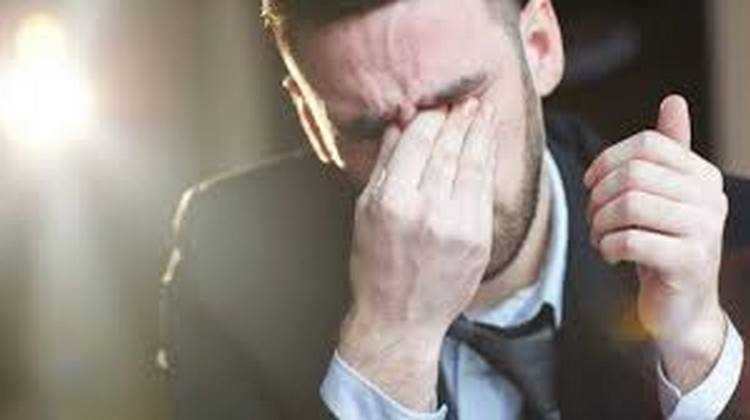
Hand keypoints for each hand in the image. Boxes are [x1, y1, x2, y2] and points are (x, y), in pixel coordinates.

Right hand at [339, 98, 497, 410]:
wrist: (400, 318)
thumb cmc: (375, 265)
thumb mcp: (365, 213)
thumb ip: (385, 165)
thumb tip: (400, 124)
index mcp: (391, 202)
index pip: (417, 144)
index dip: (430, 119)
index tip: (436, 106)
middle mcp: (425, 211)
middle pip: (447, 151)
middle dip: (459, 120)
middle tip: (467, 100)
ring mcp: (457, 226)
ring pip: (472, 166)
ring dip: (480, 134)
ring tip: (484, 111)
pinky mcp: (478, 239)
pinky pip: (485, 191)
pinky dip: (488, 163)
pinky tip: (489, 145)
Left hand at [584, 95, 727, 389]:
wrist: (682, 309)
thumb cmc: (664, 245)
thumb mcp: (666, 196)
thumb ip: (670, 152)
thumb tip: (673, 99)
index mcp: (702, 175)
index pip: (646, 144)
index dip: (607, 161)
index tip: (592, 184)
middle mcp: (710, 197)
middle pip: (632, 174)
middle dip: (598, 198)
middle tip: (593, 220)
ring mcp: (704, 230)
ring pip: (628, 205)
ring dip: (599, 224)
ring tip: (600, 239)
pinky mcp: (689, 262)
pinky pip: (630, 240)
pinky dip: (608, 248)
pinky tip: (611, 257)